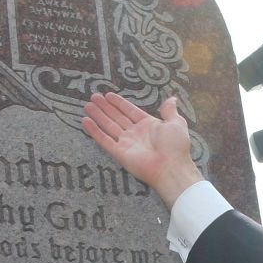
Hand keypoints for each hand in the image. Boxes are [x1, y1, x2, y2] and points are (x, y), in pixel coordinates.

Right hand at [82, 92, 204, 206]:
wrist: (170, 167)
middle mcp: (135, 133)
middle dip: (105, 107)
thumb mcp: (176, 123)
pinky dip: (94, 131)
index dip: (119, 103)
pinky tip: (86, 121)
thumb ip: (170, 111)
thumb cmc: (175, 146)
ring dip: (98, 116)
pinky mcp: (119, 153)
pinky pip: (104, 140)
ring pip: (108, 126)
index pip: (130, 111)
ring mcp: (126, 143)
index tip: (108, 95)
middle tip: (94, 97)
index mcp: (148, 125)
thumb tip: (171, 99)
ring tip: (87, 105)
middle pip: (116, 117)